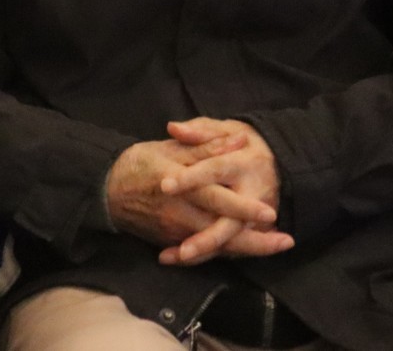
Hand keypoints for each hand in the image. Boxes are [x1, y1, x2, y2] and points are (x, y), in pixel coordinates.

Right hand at [106, 128, 291, 265]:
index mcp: (182, 187)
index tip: (271, 213)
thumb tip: (238, 141)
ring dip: (246, 249)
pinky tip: (245, 249)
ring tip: (274, 246)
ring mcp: (177, 233)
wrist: (105, 191)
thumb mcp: (171, 148)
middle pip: (224, 235)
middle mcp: (181, 215)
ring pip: (217, 247)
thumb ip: (206, 146)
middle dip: (257, 242)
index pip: (218, 201)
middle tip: (286, 242)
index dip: (244, 208)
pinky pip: (203, 251)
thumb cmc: (140, 164)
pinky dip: (225, 251)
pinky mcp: (172, 242)